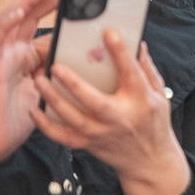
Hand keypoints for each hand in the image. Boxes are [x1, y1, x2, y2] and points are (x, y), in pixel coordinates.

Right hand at [0, 0, 57, 172]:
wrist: (0, 140)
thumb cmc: (26, 115)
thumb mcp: (52, 84)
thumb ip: (62, 66)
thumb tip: (87, 51)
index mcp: (25, 54)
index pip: (37, 24)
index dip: (50, 9)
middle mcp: (12, 51)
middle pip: (25, 17)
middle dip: (41, 1)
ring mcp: (1, 56)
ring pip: (11, 21)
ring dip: (27, 4)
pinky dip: (7, 23)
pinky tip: (20, 13)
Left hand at [31, 30, 190, 194]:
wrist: (149, 161)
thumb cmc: (155, 123)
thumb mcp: (160, 94)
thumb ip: (147, 69)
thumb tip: (137, 44)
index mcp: (141, 100)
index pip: (130, 72)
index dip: (120, 51)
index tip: (109, 33)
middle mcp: (119, 117)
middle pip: (92, 100)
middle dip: (72, 83)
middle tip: (55, 65)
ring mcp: (100, 132)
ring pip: (71, 117)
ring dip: (52, 98)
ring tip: (39, 79)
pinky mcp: (87, 143)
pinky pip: (60, 135)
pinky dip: (44, 124)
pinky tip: (34, 109)